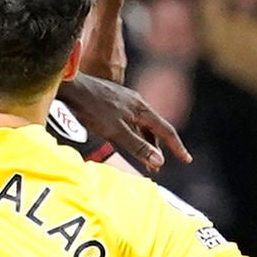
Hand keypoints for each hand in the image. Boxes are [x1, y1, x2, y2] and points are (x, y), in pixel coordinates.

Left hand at [56, 73, 187, 171]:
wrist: (70, 88)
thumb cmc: (91, 109)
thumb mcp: (116, 132)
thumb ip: (137, 146)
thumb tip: (160, 161)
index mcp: (141, 108)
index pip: (166, 130)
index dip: (177, 146)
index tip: (186, 159)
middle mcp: (136, 102)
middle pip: (154, 128)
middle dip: (158, 148)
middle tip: (157, 167)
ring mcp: (124, 101)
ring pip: (141, 125)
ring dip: (145, 142)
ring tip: (143, 159)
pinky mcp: (113, 101)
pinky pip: (130, 121)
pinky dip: (134, 134)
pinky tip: (127, 140)